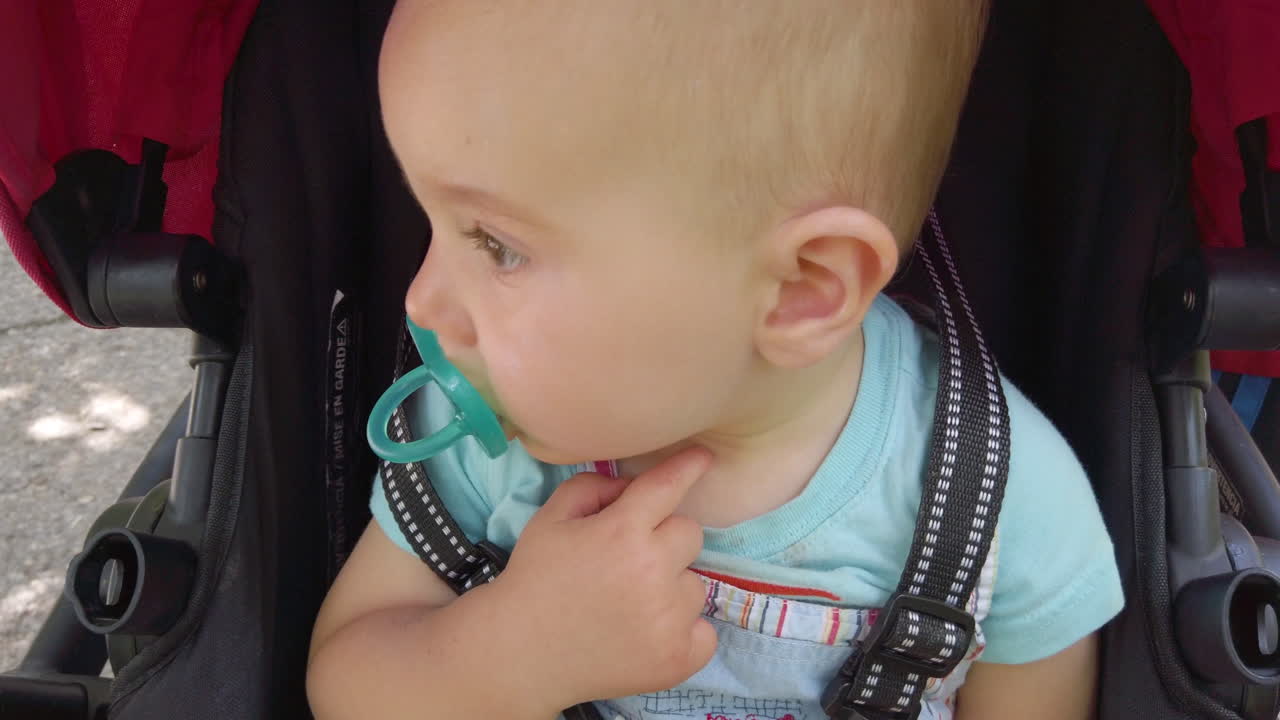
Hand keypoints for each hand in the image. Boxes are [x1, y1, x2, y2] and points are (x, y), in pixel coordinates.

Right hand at [494, 446, 717, 707]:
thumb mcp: (551, 518)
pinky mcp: (678, 660)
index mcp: (622, 532)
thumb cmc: (536, 580)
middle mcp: (653, 572)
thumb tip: (632, 486)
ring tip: (631, 605)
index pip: (669, 487)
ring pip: (696, 586)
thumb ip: (593, 487)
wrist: (520, 654)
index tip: (703, 458)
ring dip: (672, 589)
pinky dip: (683, 632)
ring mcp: (669, 621)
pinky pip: (705, 633)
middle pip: (691, 534)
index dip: (688, 467)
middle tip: (631, 560)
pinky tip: (648, 635)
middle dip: (666, 540)